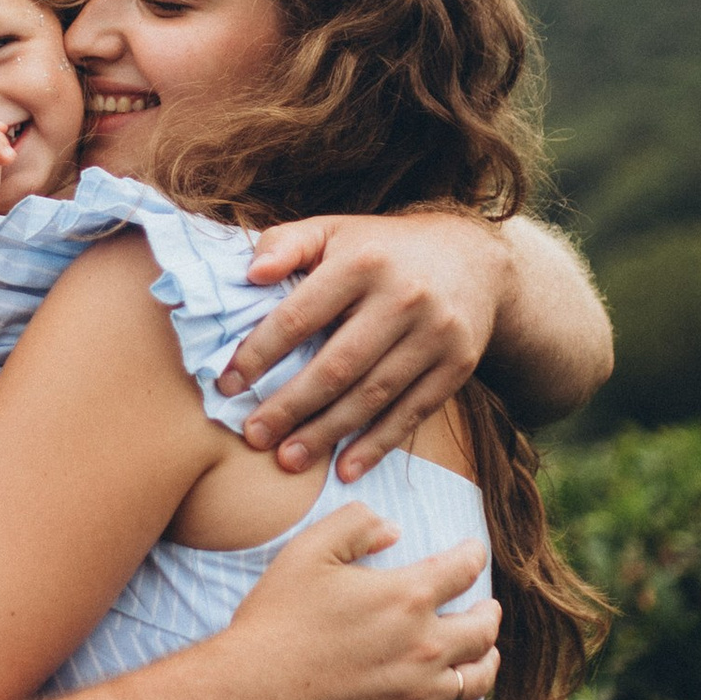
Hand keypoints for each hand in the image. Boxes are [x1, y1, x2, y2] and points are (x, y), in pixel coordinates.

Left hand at [221, 212, 507, 478]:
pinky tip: (345, 468)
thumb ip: (286, 244)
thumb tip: (251, 273)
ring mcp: (435, 334)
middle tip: (253, 436)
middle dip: (290, 406)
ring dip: (327, 433)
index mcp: (363, 262)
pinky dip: (377, 444)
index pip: (300, 316)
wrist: (473, 259)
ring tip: (288, 459)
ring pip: (373, 395)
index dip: (259, 354)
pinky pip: (412, 412)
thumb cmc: (381, 249)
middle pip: (338, 365)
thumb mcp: (333, 231)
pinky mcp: (458, 365)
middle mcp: (403, 298)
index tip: (226, 386)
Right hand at [223, 505, 498, 699]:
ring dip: (488, 663)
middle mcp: (425, 647)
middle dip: (488, 613)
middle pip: (483, 629)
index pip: (463, 569)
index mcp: (407, 597)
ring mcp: (419, 699)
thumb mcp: (306, 552)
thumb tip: (394, 529)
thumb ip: (355, 526)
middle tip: (485, 609)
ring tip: (486, 656)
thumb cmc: (275, 622)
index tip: (473, 553)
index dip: (473, 555)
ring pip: (478, 680)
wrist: (250, 699)